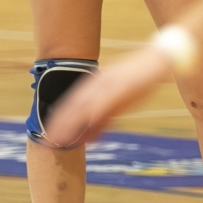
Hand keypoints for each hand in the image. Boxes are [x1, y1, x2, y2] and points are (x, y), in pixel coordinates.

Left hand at [45, 44, 174, 148]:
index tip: (48, 133)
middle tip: (47, 141)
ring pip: (84, 107)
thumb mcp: (116, 101)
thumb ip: (102, 118)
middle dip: (59, 125)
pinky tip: (88, 126)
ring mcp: (107, 86)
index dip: (58, 120)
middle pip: (72, 107)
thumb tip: (88, 136)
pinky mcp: (120, 88)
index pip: (70, 104)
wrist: (155, 61)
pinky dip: (94, 115)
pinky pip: (104, 103)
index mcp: (93, 85)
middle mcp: (97, 85)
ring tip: (60, 139)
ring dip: (71, 124)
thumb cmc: (136, 81)